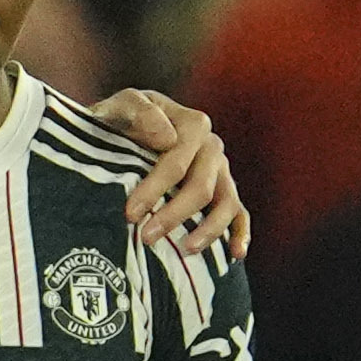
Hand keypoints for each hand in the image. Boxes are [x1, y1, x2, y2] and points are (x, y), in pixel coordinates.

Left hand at [92, 88, 243, 259]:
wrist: (123, 126)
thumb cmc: (119, 119)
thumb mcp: (121, 106)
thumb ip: (139, 112)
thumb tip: (166, 138)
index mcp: (192, 124)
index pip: (176, 162)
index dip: (154, 189)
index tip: (130, 213)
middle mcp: (211, 146)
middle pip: (201, 187)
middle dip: (174, 215)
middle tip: (146, 237)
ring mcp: (221, 169)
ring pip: (226, 203)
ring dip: (208, 229)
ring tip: (186, 249)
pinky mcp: (224, 188)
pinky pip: (240, 212)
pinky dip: (241, 233)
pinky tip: (235, 254)